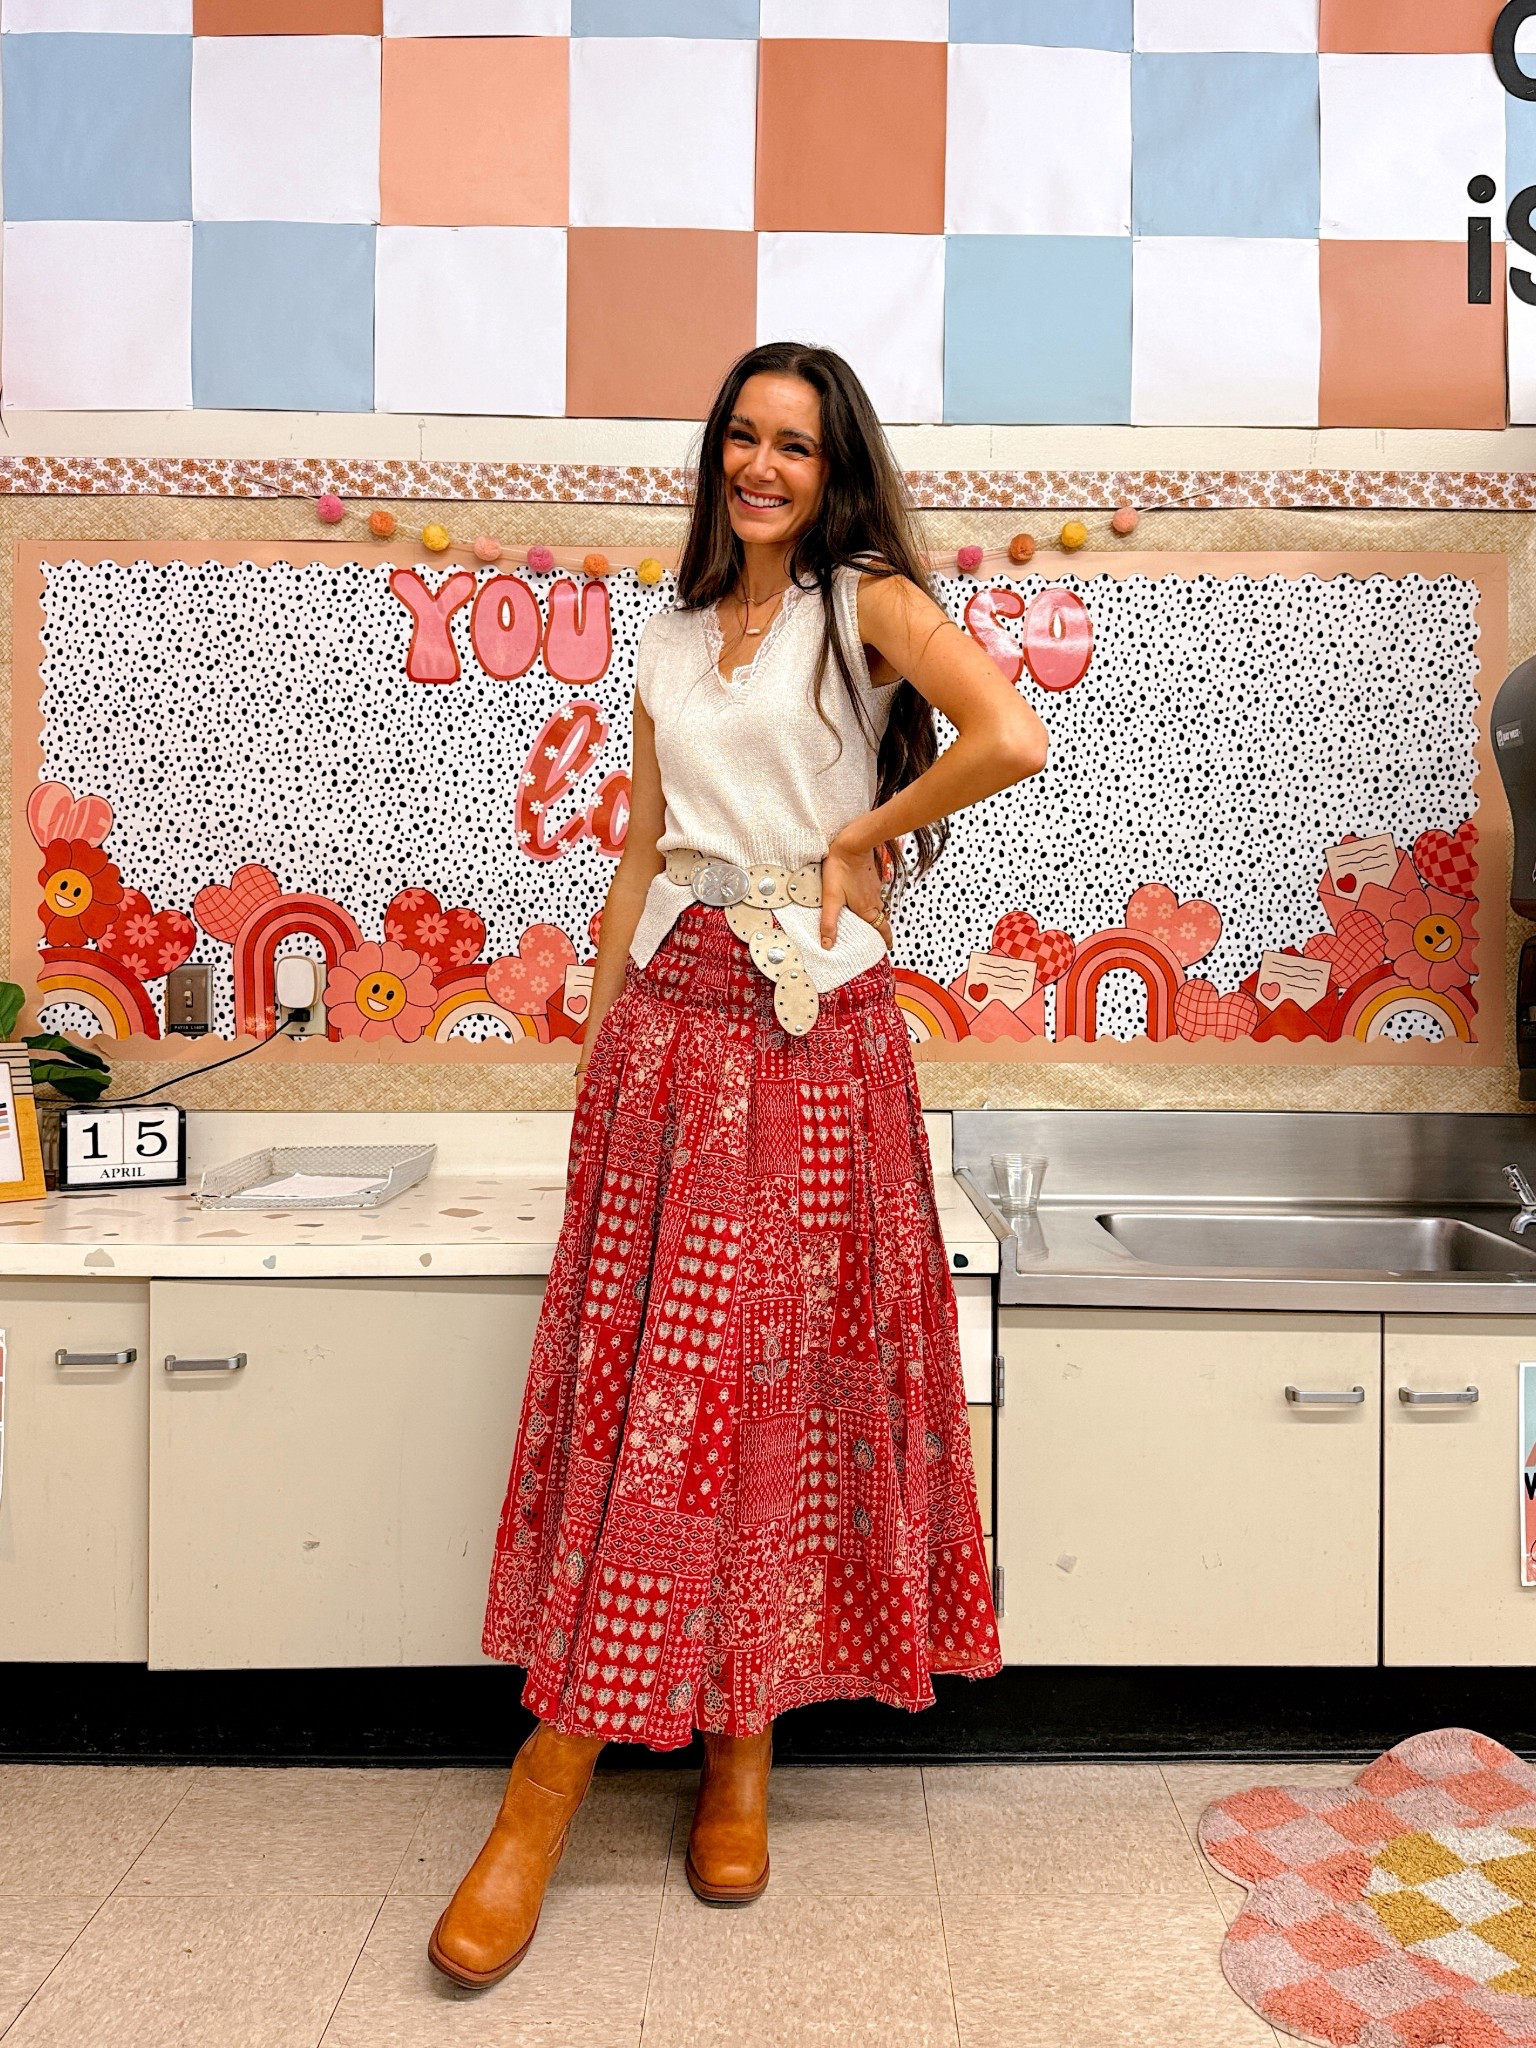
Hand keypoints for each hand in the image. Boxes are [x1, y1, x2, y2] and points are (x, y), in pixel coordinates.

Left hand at [821, 837, 892, 951]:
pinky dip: (871, 900)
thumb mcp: (831, 899)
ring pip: (878, 905)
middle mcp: (874, 899)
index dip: (886, 939)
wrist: (852, 844)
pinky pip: (874, 893)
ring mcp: (874, 887)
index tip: (888, 946)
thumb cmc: (841, 869)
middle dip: (880, 929)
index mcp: (866, 909)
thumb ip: (829, 922)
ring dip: (876, 914)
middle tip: (876, 936)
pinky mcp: (872, 877)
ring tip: (868, 919)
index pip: (881, 928)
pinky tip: (862, 897)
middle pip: (880, 918)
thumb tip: (827, 944)